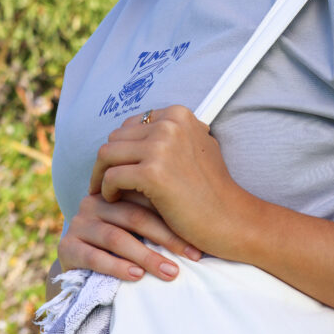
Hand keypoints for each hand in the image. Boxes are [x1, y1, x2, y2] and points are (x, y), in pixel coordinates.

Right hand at [57, 192, 202, 281]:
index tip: (201, 239)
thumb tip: (213, 219)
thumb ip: (166, 213)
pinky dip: (117, 267)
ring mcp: (78, 223)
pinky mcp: (67, 247)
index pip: (148, 198)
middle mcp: (94, 202)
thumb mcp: (146, 229)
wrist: (85, 270)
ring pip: (116, 238)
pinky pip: (94, 257)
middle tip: (193, 256)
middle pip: (134, 216)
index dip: (176, 217)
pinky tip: (137, 276)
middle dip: (167, 238)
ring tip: (171, 272)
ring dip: (146, 256)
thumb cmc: (127, 248)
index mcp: (116, 190)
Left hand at [88, 105, 253, 258]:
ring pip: (108, 154)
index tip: (119, 167)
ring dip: (101, 174)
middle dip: (108, 161)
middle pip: (116, 137)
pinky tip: (112, 200)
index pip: (132, 124)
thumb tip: (137, 131)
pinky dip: (106, 190)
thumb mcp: (197, 149)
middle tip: (106, 182)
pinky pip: (111, 176)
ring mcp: (161, 147)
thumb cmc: (213, 191)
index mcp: (178, 114)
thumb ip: (171, 137)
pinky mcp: (153, 173)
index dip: (122, 148)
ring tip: (105, 191)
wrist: (231, 219)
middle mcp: (170, 124)